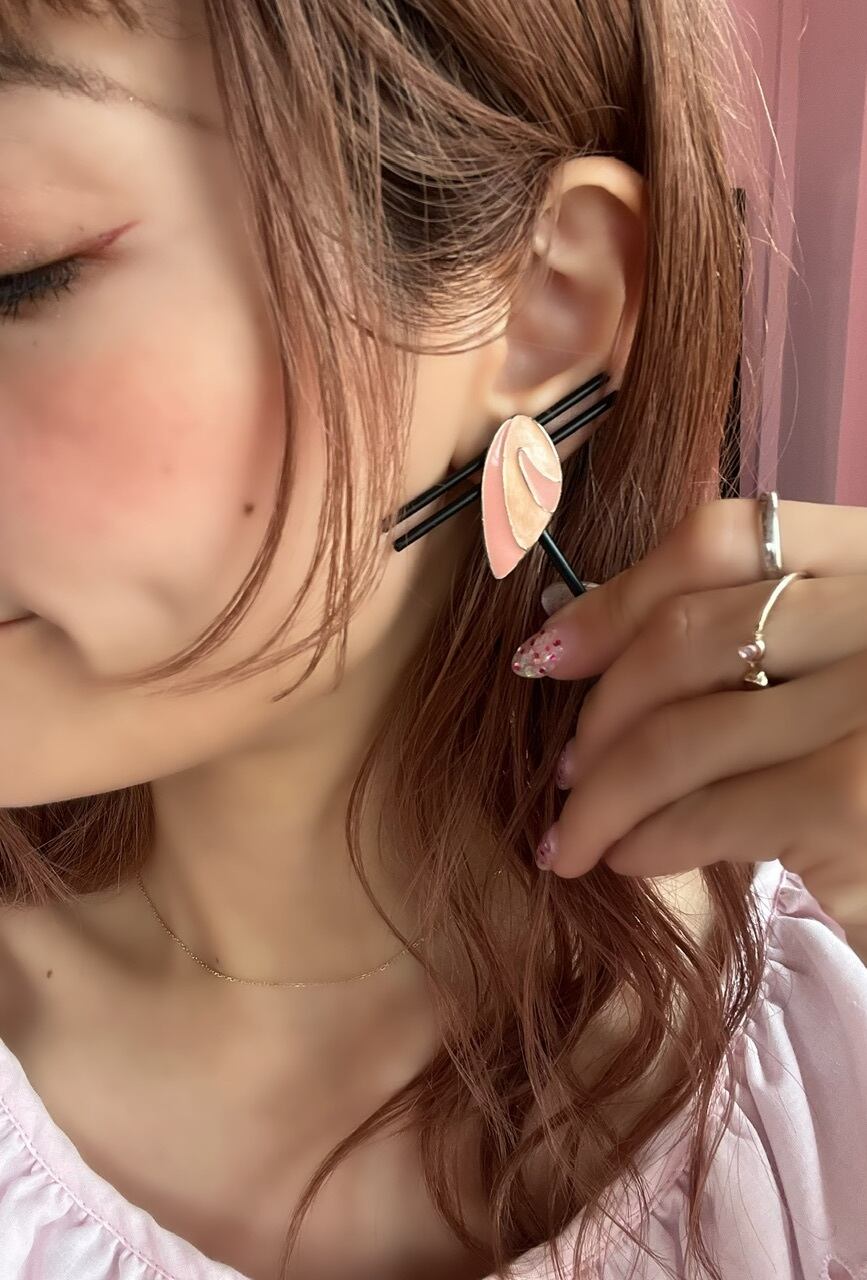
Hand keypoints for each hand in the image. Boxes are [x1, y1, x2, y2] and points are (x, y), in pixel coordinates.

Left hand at [513, 497, 866, 942]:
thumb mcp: (838, 676)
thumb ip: (753, 638)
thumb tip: (574, 634)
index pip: (725, 537)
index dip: (619, 592)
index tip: (553, 650)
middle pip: (688, 635)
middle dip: (600, 712)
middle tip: (565, 768)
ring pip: (681, 734)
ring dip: (602, 795)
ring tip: (575, 833)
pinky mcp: (851, 796)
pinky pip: (705, 812)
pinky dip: (646, 841)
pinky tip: (628, 859)